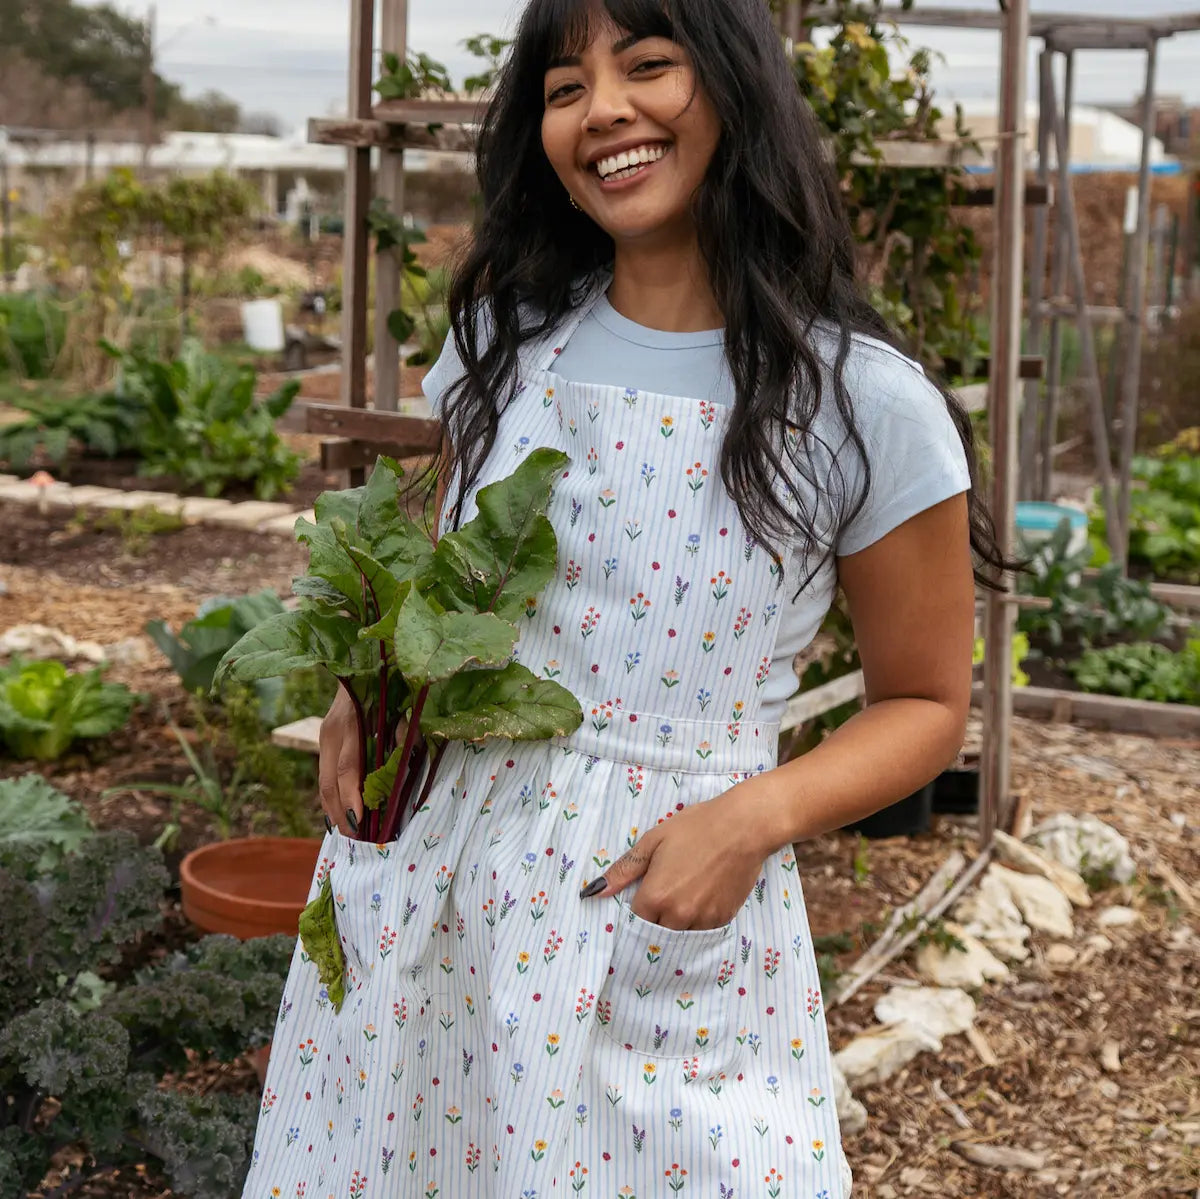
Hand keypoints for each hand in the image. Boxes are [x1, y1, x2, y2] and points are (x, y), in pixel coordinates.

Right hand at [317, 689, 406, 836]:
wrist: (359, 661)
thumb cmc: (388, 683)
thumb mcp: (400, 704)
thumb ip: (404, 732)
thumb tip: (407, 762)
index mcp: (351, 723)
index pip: (348, 769)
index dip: (352, 797)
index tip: (360, 822)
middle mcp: (331, 732)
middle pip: (329, 783)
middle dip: (341, 814)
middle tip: (356, 839)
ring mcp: (324, 736)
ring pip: (323, 783)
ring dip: (334, 811)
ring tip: (350, 834)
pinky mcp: (324, 739)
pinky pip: (324, 776)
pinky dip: (332, 798)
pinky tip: (340, 816)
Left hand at [580, 783, 777, 929]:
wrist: (743, 827)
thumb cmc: (696, 827)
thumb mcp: (654, 841)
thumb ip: (624, 870)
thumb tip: (593, 892)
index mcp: (656, 896)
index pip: (634, 921)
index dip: (636, 910)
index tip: (642, 898)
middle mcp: (678, 915)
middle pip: (656, 933)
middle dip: (655, 920)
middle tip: (664, 897)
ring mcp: (703, 921)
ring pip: (680, 935)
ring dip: (676, 923)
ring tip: (684, 894)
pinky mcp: (723, 920)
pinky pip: (702, 931)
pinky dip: (697, 921)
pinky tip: (701, 897)